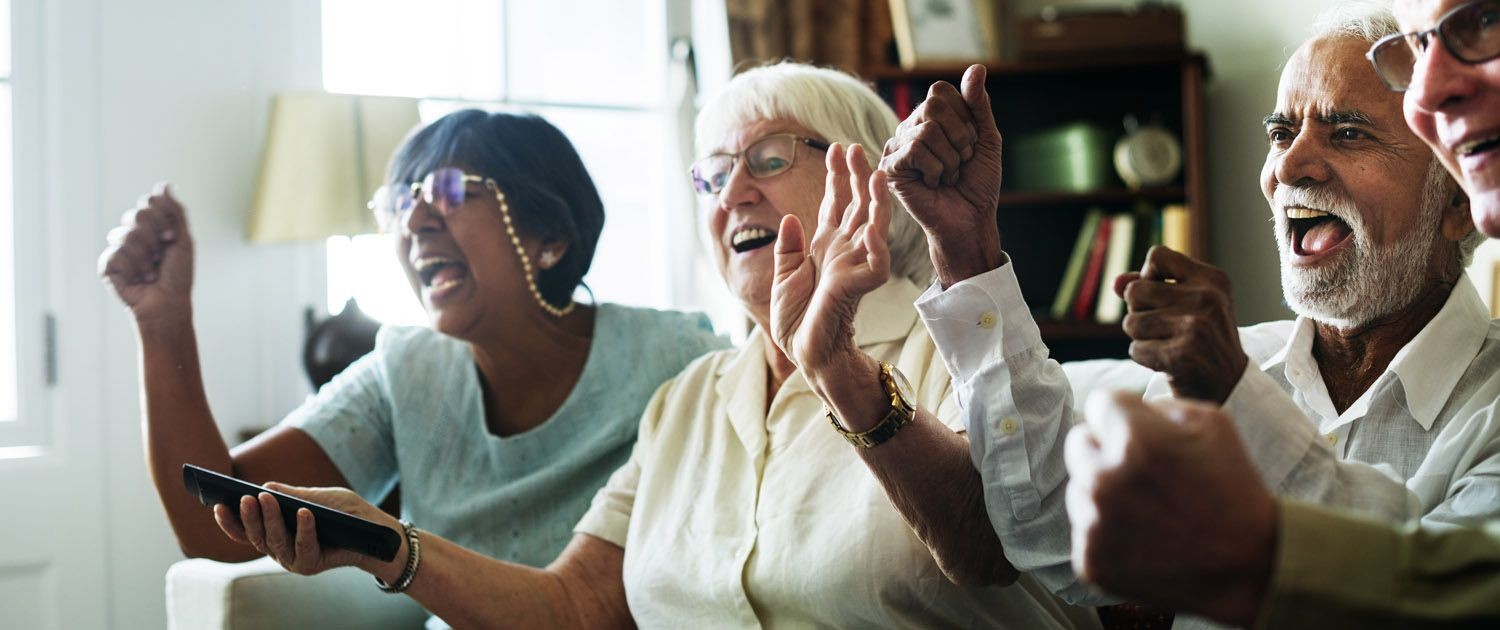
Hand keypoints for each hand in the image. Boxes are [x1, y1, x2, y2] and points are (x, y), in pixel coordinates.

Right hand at [97, 184, 194, 324]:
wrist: (169, 303)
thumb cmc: (179, 275)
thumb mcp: (183, 240)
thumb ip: (175, 211)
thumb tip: (163, 184)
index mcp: (150, 226)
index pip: (148, 202)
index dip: (162, 219)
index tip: (171, 237)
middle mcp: (131, 234)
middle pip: (136, 215)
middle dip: (154, 237)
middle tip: (162, 255)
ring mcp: (118, 249)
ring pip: (126, 236)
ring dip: (146, 257)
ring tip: (151, 272)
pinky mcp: (107, 265)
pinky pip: (115, 254)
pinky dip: (133, 268)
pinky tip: (139, 279)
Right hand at [213, 482, 406, 582]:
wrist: (372, 531)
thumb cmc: (343, 512)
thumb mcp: (317, 497)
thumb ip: (293, 494)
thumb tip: (265, 486)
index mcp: (274, 532)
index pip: (244, 529)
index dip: (229, 520)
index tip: (216, 503)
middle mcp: (278, 548)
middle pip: (256, 535)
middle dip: (248, 516)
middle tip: (244, 497)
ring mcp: (292, 559)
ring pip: (274, 541)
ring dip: (269, 519)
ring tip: (265, 498)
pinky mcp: (309, 565)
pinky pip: (303, 546)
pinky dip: (303, 528)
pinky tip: (303, 512)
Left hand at [771, 144, 889, 426]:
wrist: (805, 352)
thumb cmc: (796, 320)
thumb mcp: (783, 277)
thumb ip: (788, 247)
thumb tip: (790, 217)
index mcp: (825, 247)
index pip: (834, 204)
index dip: (836, 178)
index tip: (835, 150)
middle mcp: (844, 251)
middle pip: (855, 206)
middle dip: (855, 176)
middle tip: (854, 147)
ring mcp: (856, 266)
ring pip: (873, 225)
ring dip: (875, 199)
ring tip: (875, 172)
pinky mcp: (862, 285)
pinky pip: (876, 259)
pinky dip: (877, 241)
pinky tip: (875, 223)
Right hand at [879, 64, 1002, 286]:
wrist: (971, 219)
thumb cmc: (978, 182)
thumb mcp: (986, 138)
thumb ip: (978, 104)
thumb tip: (976, 67)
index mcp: (930, 117)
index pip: (941, 92)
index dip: (965, 118)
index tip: (971, 144)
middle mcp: (910, 127)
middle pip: (932, 106)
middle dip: (960, 137)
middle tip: (962, 161)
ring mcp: (897, 146)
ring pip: (927, 130)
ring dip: (950, 159)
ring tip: (948, 176)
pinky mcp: (890, 167)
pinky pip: (916, 150)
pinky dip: (937, 169)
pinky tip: (934, 184)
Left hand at [1065, 391, 1274, 626]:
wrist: (1249, 564)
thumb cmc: (1233, 488)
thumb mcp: (1213, 423)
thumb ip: (1159, 405)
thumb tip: (1126, 409)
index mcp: (1134, 440)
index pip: (1098, 404)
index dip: (1122, 414)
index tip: (1138, 430)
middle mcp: (1104, 480)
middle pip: (1078, 443)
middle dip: (1105, 448)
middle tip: (1140, 469)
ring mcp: (1094, 524)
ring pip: (1079, 488)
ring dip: (1103, 492)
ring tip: (1148, 509)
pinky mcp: (1090, 560)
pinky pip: (1085, 530)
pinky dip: (1107, 532)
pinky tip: (1143, 538)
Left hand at [1115, 246, 1246, 402]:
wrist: (1229, 383)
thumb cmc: (1201, 338)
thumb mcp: (1187, 304)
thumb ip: (1149, 287)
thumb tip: (1115, 283)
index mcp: (1211, 279)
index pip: (1157, 256)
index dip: (1146, 276)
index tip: (1158, 294)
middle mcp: (1206, 298)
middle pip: (1135, 291)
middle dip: (1139, 312)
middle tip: (1163, 327)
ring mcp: (1195, 326)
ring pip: (1131, 322)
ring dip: (1141, 338)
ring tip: (1166, 344)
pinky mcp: (1181, 354)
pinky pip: (1135, 349)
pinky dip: (1144, 358)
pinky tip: (1167, 362)